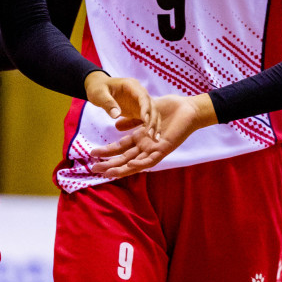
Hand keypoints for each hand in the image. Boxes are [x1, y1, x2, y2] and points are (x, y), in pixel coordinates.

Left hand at [83, 72, 156, 139]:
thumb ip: (107, 103)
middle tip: (151, 134)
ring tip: (155, 139)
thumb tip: (116, 115)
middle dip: (152, 119)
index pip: (142, 96)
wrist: (98, 87)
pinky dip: (150, 127)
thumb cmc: (98, 88)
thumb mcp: (99, 94)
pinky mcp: (138, 110)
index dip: (145, 108)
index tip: (145, 120)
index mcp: (131, 85)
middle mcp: (139, 93)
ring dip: (154, 125)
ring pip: (152, 113)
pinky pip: (147, 118)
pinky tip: (153, 138)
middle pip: (151, 105)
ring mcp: (140, 102)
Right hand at [87, 93, 214, 178]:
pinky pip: (152, 159)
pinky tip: (131, 165)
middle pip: (124, 158)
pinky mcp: (165, 149)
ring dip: (122, 168)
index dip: (107, 151)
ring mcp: (155, 149)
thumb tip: (116, 125)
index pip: (120, 148)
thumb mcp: (145, 113)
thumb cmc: (169, 109)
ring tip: (108, 172)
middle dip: (109, 164)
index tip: (93, 154)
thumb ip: (131, 120)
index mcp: (141, 138)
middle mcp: (146, 146)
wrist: (188, 109)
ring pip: (135, 163)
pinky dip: (142, 163)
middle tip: (93, 169)